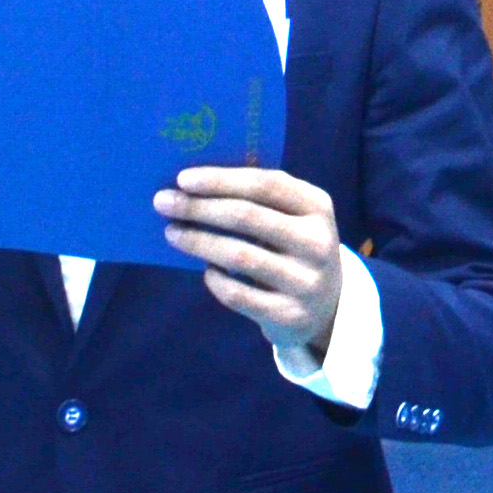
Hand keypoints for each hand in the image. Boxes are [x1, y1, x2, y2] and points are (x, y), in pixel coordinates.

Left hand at [154, 167, 347, 358]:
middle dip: (200, 207)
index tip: (183, 178)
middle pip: (247, 217)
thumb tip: (196, 186)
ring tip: (172, 233)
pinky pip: (238, 295)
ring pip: (239, 256)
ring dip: (199, 241)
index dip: (221, 180)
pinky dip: (215, 280)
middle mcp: (316, 241)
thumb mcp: (295, 218)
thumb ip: (261, 200)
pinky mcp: (288, 314)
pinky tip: (205, 271)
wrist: (328, 307)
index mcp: (317, 206)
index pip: (266, 184)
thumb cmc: (296, 248)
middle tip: (165, 203)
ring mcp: (304, 280)